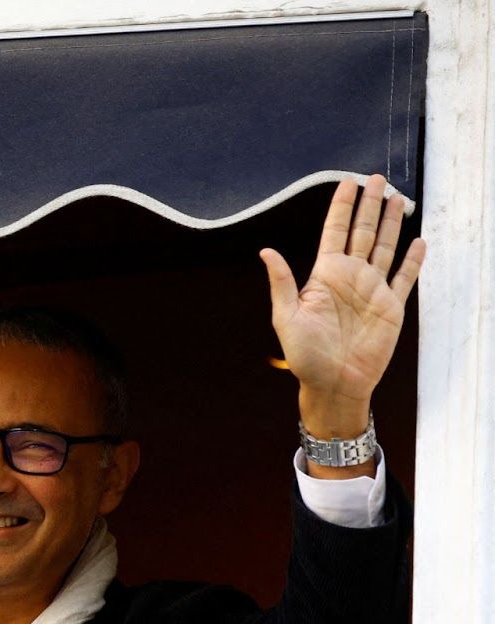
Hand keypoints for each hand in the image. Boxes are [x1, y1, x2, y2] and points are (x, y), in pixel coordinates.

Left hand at [259, 174, 426, 436]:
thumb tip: (265, 251)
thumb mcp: (286, 317)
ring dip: (391, 223)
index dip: (341, 207)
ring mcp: (372, 290)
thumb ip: (282, 283)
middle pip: (363, 231)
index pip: (335, 231)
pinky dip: (413, 259)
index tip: (346, 183)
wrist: (333, 384)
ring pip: (385, 247)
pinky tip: (418, 241)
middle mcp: (350, 277)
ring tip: (396, 198)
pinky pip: (405, 277)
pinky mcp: (391, 306)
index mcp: (324, 275)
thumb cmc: (305, 356)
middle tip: (376, 178)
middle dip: (369, 205)